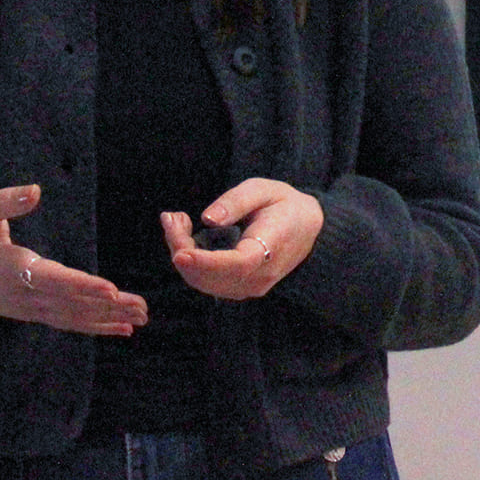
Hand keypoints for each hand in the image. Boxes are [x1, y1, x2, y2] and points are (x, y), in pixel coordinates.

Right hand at [0, 183, 148, 335]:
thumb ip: (5, 202)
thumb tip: (35, 191)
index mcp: (13, 268)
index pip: (53, 279)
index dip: (82, 285)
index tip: (109, 289)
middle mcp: (25, 294)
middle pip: (71, 303)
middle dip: (107, 306)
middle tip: (141, 307)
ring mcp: (30, 308)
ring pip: (73, 317)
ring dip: (108, 319)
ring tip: (141, 319)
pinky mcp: (34, 313)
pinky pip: (67, 322)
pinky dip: (95, 327)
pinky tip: (122, 329)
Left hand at [163, 178, 323, 299]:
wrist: (307, 228)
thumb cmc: (284, 205)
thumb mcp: (263, 189)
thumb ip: (236, 201)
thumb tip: (207, 219)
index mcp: (271, 249)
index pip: (237, 264)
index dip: (206, 262)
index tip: (179, 253)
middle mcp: (259, 277)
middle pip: (210, 276)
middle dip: (181, 248)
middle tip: (172, 216)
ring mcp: (249, 288)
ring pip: (202, 282)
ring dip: (181, 255)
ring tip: (177, 222)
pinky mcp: (238, 289)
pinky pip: (206, 282)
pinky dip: (189, 263)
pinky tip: (185, 239)